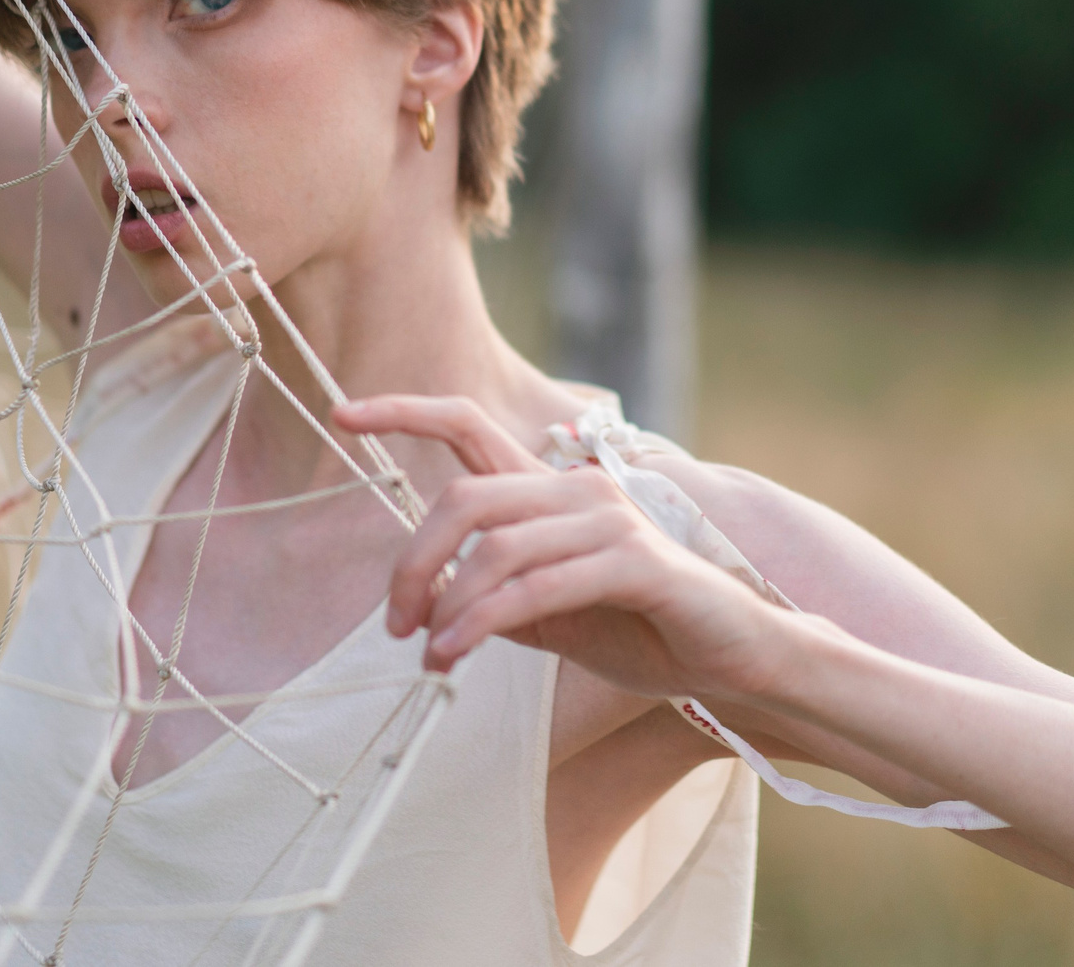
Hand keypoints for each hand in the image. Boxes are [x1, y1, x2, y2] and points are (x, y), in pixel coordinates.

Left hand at [332, 396, 798, 701]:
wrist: (731, 659)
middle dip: (413, 561)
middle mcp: (578, 489)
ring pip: (496, 546)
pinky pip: (539, 584)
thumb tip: (430, 602)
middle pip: (464, 500)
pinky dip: (486, 619)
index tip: (342, 415)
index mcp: (551, 491)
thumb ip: (493, 595)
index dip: (404, 414)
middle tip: (395, 622)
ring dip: (448, 605)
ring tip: (431, 655)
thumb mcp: (549, 615)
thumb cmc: (641, 630)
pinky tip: (460, 649)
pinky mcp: (635, 562)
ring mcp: (610, 521)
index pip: (468, 426)